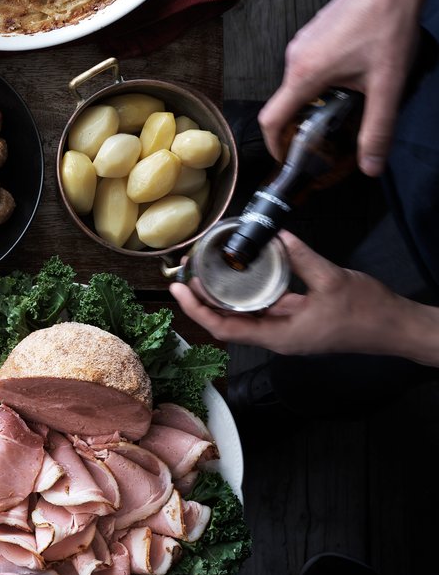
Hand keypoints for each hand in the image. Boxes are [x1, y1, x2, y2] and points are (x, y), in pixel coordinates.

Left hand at [170, 230, 422, 357]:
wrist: (395, 327)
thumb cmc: (367, 312)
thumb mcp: (331, 279)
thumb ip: (300, 258)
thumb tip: (276, 236)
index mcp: (281, 337)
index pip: (226, 328)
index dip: (197, 310)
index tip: (179, 289)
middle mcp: (278, 338)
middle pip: (229, 322)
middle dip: (204, 300)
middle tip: (186, 273)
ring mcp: (288, 330)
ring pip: (246, 314)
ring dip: (225, 296)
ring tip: (206, 270)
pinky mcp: (298, 321)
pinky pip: (266, 308)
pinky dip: (251, 292)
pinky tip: (244, 271)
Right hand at [258, 0, 438, 174]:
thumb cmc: (388, 23)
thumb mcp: (387, 85)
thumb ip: (377, 130)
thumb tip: (371, 166)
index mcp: (305, 73)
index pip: (272, 119)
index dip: (276, 145)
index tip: (288, 158)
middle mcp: (296, 56)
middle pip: (287, 103)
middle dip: (305, 124)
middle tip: (332, 136)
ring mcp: (303, 41)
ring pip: (301, 83)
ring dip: (319, 100)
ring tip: (352, 102)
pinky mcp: (315, 31)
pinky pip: (310, 64)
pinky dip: (325, 79)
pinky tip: (356, 74)